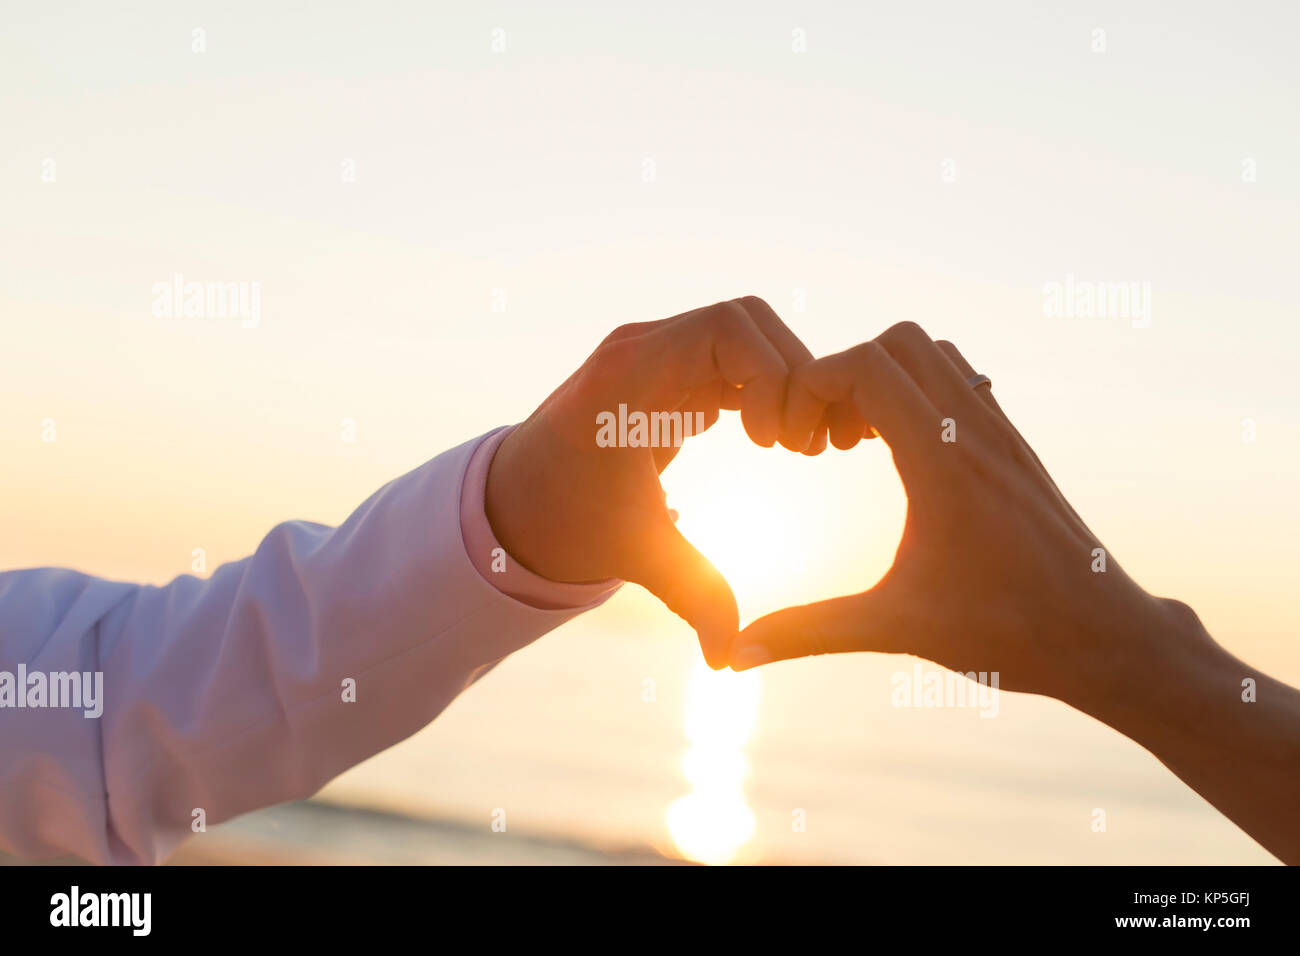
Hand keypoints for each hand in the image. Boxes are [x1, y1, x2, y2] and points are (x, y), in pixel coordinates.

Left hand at [485, 296, 823, 667]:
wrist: (513, 505)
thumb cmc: (564, 522)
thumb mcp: (633, 553)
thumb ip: (691, 594)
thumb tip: (727, 659)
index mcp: (629, 376)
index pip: (728, 328)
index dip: (771, 375)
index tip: (771, 444)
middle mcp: (643, 350)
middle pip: (748, 321)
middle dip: (790, 376)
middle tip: (799, 448)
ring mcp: (656, 355)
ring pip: (747, 335)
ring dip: (782, 381)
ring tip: (792, 447)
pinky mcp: (669, 372)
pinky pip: (733, 357)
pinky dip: (764, 388)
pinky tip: (774, 442)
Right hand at [731, 321, 1194, 714]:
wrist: (1108, 638)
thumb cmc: (1009, 633)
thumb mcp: (896, 628)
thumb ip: (809, 632)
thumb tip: (736, 656)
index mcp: (943, 463)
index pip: (868, 365)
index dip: (815, 385)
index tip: (796, 439)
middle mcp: (977, 432)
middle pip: (900, 342)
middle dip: (847, 373)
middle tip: (825, 436)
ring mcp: (1003, 435)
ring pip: (937, 356)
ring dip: (887, 378)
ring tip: (859, 442)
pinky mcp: (1017, 449)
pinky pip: (963, 384)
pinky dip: (921, 395)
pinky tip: (902, 457)